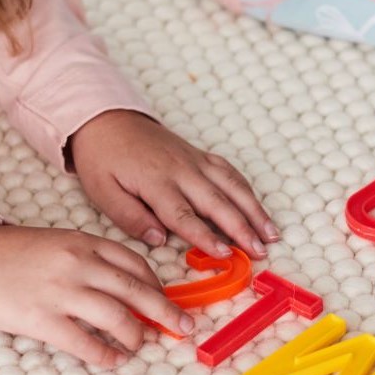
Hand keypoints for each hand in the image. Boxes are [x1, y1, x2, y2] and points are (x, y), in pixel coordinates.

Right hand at [0, 224, 191, 365]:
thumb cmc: (13, 255)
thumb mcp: (58, 244)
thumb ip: (91, 259)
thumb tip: (127, 287)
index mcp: (83, 243)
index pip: (134, 263)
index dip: (156, 285)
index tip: (166, 299)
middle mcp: (78, 265)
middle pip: (136, 290)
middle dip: (165, 311)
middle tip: (183, 327)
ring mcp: (61, 293)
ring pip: (117, 317)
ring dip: (136, 335)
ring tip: (141, 344)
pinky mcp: (42, 320)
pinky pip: (86, 342)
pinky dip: (106, 353)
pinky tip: (114, 359)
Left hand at [69, 110, 278, 259]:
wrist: (107, 119)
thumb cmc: (103, 160)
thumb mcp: (103, 192)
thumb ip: (129, 217)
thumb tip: (159, 239)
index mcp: (155, 182)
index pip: (184, 215)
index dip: (205, 237)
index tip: (225, 254)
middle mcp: (181, 170)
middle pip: (218, 202)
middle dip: (242, 228)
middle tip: (260, 251)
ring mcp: (194, 161)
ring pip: (232, 186)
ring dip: (254, 211)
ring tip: (271, 235)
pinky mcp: (200, 155)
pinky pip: (230, 172)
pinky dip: (247, 191)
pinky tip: (258, 209)